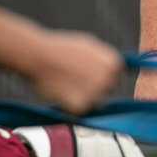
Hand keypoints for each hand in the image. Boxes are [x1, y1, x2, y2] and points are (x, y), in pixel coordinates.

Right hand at [0, 9, 123, 114]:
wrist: (38, 56)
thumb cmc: (61, 49)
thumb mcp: (90, 46)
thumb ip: (105, 59)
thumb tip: (118, 68)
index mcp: (113, 63)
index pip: (117, 76)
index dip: (102, 76)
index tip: (89, 73)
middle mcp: (108, 80)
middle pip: (106, 90)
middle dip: (95, 88)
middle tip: (75, 79)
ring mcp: (95, 94)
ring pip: (94, 102)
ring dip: (84, 98)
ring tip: (67, 84)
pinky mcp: (81, 107)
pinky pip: (80, 110)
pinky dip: (71, 105)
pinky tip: (62, 92)